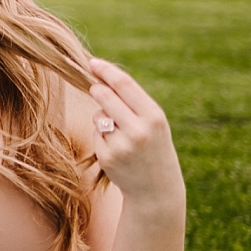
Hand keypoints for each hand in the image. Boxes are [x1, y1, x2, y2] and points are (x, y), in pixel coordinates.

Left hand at [88, 58, 184, 210]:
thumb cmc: (154, 147)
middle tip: (96, 88)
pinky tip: (117, 150)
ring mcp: (121, 145)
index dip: (106, 70)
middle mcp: (138, 130)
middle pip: (105, 96)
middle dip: (97, 89)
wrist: (157, 189)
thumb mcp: (153, 123)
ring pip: (98, 116)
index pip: (124, 84)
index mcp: (154, 117)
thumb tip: (101, 79)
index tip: (92, 62)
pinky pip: (96, 134)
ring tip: (120, 133)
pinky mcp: (107, 157)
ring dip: (102, 118)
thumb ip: (132, 103)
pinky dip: (101, 137)